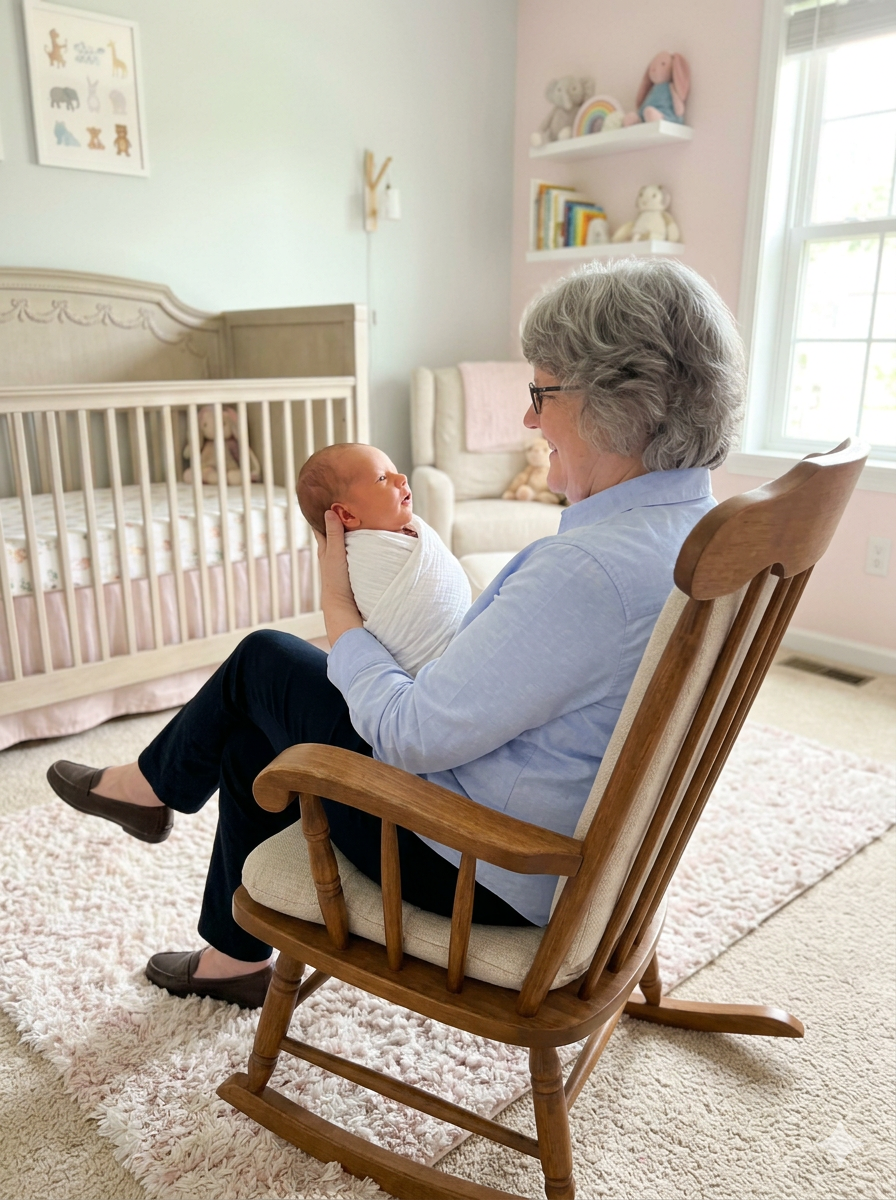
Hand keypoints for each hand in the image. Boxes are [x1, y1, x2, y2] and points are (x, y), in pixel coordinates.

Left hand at [314, 510, 362, 645]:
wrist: (344, 605)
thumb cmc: (336, 579)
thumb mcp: (335, 553)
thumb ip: (334, 534)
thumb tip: (329, 511)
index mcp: (325, 546)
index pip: (321, 523)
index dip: (323, 510)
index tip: (328, 496)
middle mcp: (332, 551)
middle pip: (334, 529)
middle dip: (339, 516)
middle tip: (348, 500)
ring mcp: (343, 559)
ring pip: (346, 538)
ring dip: (351, 528)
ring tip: (361, 513)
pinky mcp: (353, 565)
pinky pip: (356, 547)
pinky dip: (360, 539)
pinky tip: (369, 535)